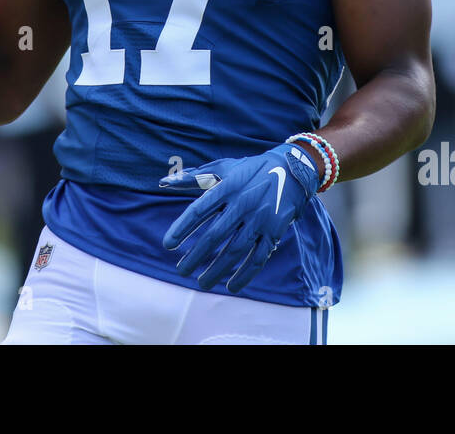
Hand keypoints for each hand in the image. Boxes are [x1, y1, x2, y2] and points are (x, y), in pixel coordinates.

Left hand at [160, 142, 319, 292]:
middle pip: (215, 236)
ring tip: (201, 283)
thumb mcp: (223, 168)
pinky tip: (231, 286)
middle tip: (181, 270)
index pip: (199, 210)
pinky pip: (258, 257)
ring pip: (235, 251)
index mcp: (227, 187)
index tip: (168, 245)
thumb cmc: (249, 170)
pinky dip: (245, 274)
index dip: (182, 228)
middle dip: (196, 256)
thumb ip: (193, 177)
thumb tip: (163, 183)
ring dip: (217, 269)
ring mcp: (260, 219)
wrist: (292, 171)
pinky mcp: (274, 232)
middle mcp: (243, 204)